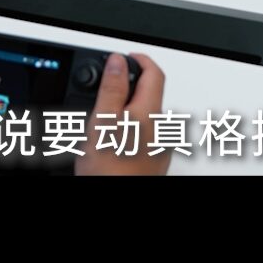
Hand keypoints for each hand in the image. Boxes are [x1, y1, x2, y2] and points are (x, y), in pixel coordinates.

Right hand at [75, 54, 170, 175]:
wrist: (118, 205)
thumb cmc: (112, 171)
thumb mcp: (103, 122)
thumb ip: (112, 88)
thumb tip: (118, 60)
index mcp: (150, 112)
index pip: (154, 72)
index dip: (140, 59)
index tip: (125, 57)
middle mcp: (160, 129)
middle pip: (149, 94)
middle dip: (129, 86)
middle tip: (106, 85)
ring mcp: (158, 148)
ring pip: (144, 118)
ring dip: (126, 110)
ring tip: (101, 119)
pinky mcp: (152, 163)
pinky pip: (142, 137)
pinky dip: (127, 132)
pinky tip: (110, 143)